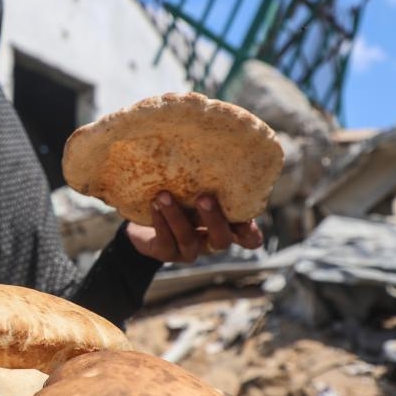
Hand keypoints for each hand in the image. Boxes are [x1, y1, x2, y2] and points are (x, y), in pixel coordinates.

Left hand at [126, 191, 262, 263]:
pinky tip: (154, 204)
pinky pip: (165, 241)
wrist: (145, 221)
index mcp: (224, 227)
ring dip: (176, 216)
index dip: (250, 233)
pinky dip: (160, 221)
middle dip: (213, 219)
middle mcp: (209, 242)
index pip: (248, 238)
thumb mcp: (194, 189)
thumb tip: (211, 141)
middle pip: (221, 240)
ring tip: (164, 195)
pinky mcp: (165, 253)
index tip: (247, 219)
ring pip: (188, 239)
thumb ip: (207, 180)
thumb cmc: (179, 197)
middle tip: (204, 197)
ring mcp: (188, 250)